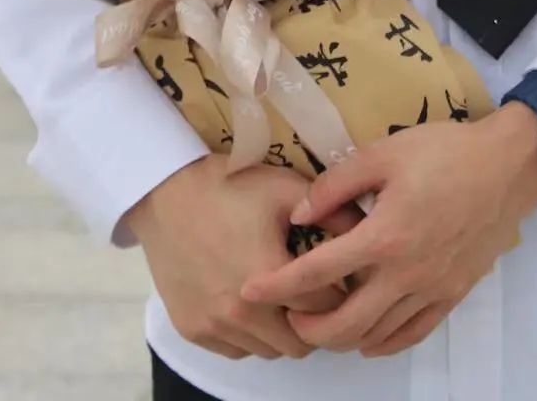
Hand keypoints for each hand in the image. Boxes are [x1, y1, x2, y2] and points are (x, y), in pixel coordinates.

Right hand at [127, 155, 356, 362]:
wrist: (165, 192)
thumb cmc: (229, 186)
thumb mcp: (284, 188)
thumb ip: (333, 210)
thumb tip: (370, 228)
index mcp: (267, 275)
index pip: (325, 307)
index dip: (342, 293)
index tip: (344, 279)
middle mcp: (239, 311)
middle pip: (299, 343)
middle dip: (315, 321)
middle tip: (315, 293)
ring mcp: (213, 325)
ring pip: (268, 351)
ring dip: (282, 331)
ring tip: (284, 297)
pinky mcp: (192, 330)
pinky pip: (236, 350)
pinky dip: (250, 336)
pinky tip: (252, 303)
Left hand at [242, 106, 536, 357]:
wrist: (506, 166)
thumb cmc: (445, 151)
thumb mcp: (384, 152)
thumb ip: (337, 185)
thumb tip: (301, 213)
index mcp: (384, 236)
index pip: (318, 273)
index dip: (278, 285)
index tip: (251, 289)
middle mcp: (406, 274)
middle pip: (344, 325)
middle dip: (307, 327)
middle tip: (288, 312)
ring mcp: (431, 290)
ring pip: (376, 336)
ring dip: (341, 336)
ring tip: (322, 317)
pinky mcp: (452, 295)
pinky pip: (411, 334)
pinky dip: (383, 343)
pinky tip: (367, 337)